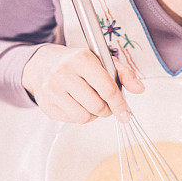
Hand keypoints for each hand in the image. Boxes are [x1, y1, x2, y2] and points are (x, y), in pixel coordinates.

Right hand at [21, 43, 143, 123]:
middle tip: (105, 104)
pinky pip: (72, 120)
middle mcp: (63, 73)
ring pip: (84, 117)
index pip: (107, 89)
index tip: (126, 114)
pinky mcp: (46, 105)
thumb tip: (139, 88)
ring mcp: (52, 90)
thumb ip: (123, 73)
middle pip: (96, 106)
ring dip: (93, 115)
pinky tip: (77, 104)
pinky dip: (80, 116)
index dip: (119, 104)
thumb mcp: (100, 61)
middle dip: (106, 109)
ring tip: (90, 103)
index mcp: (81, 59)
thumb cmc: (76, 63)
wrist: (42, 64)